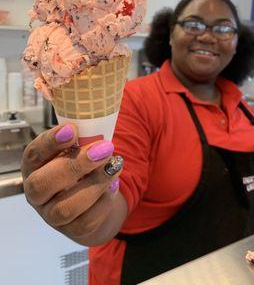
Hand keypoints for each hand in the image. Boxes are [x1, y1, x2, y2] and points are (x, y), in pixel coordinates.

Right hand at [21, 124, 122, 242]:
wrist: (95, 201)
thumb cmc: (83, 167)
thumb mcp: (78, 149)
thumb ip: (82, 141)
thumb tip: (96, 133)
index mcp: (35, 167)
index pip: (34, 154)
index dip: (51, 142)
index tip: (72, 129)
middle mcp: (37, 193)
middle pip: (42, 185)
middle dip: (75, 165)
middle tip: (103, 148)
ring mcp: (52, 215)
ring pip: (66, 208)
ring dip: (95, 183)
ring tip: (114, 165)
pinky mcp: (72, 230)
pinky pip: (87, 221)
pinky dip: (104, 201)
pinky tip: (113, 185)